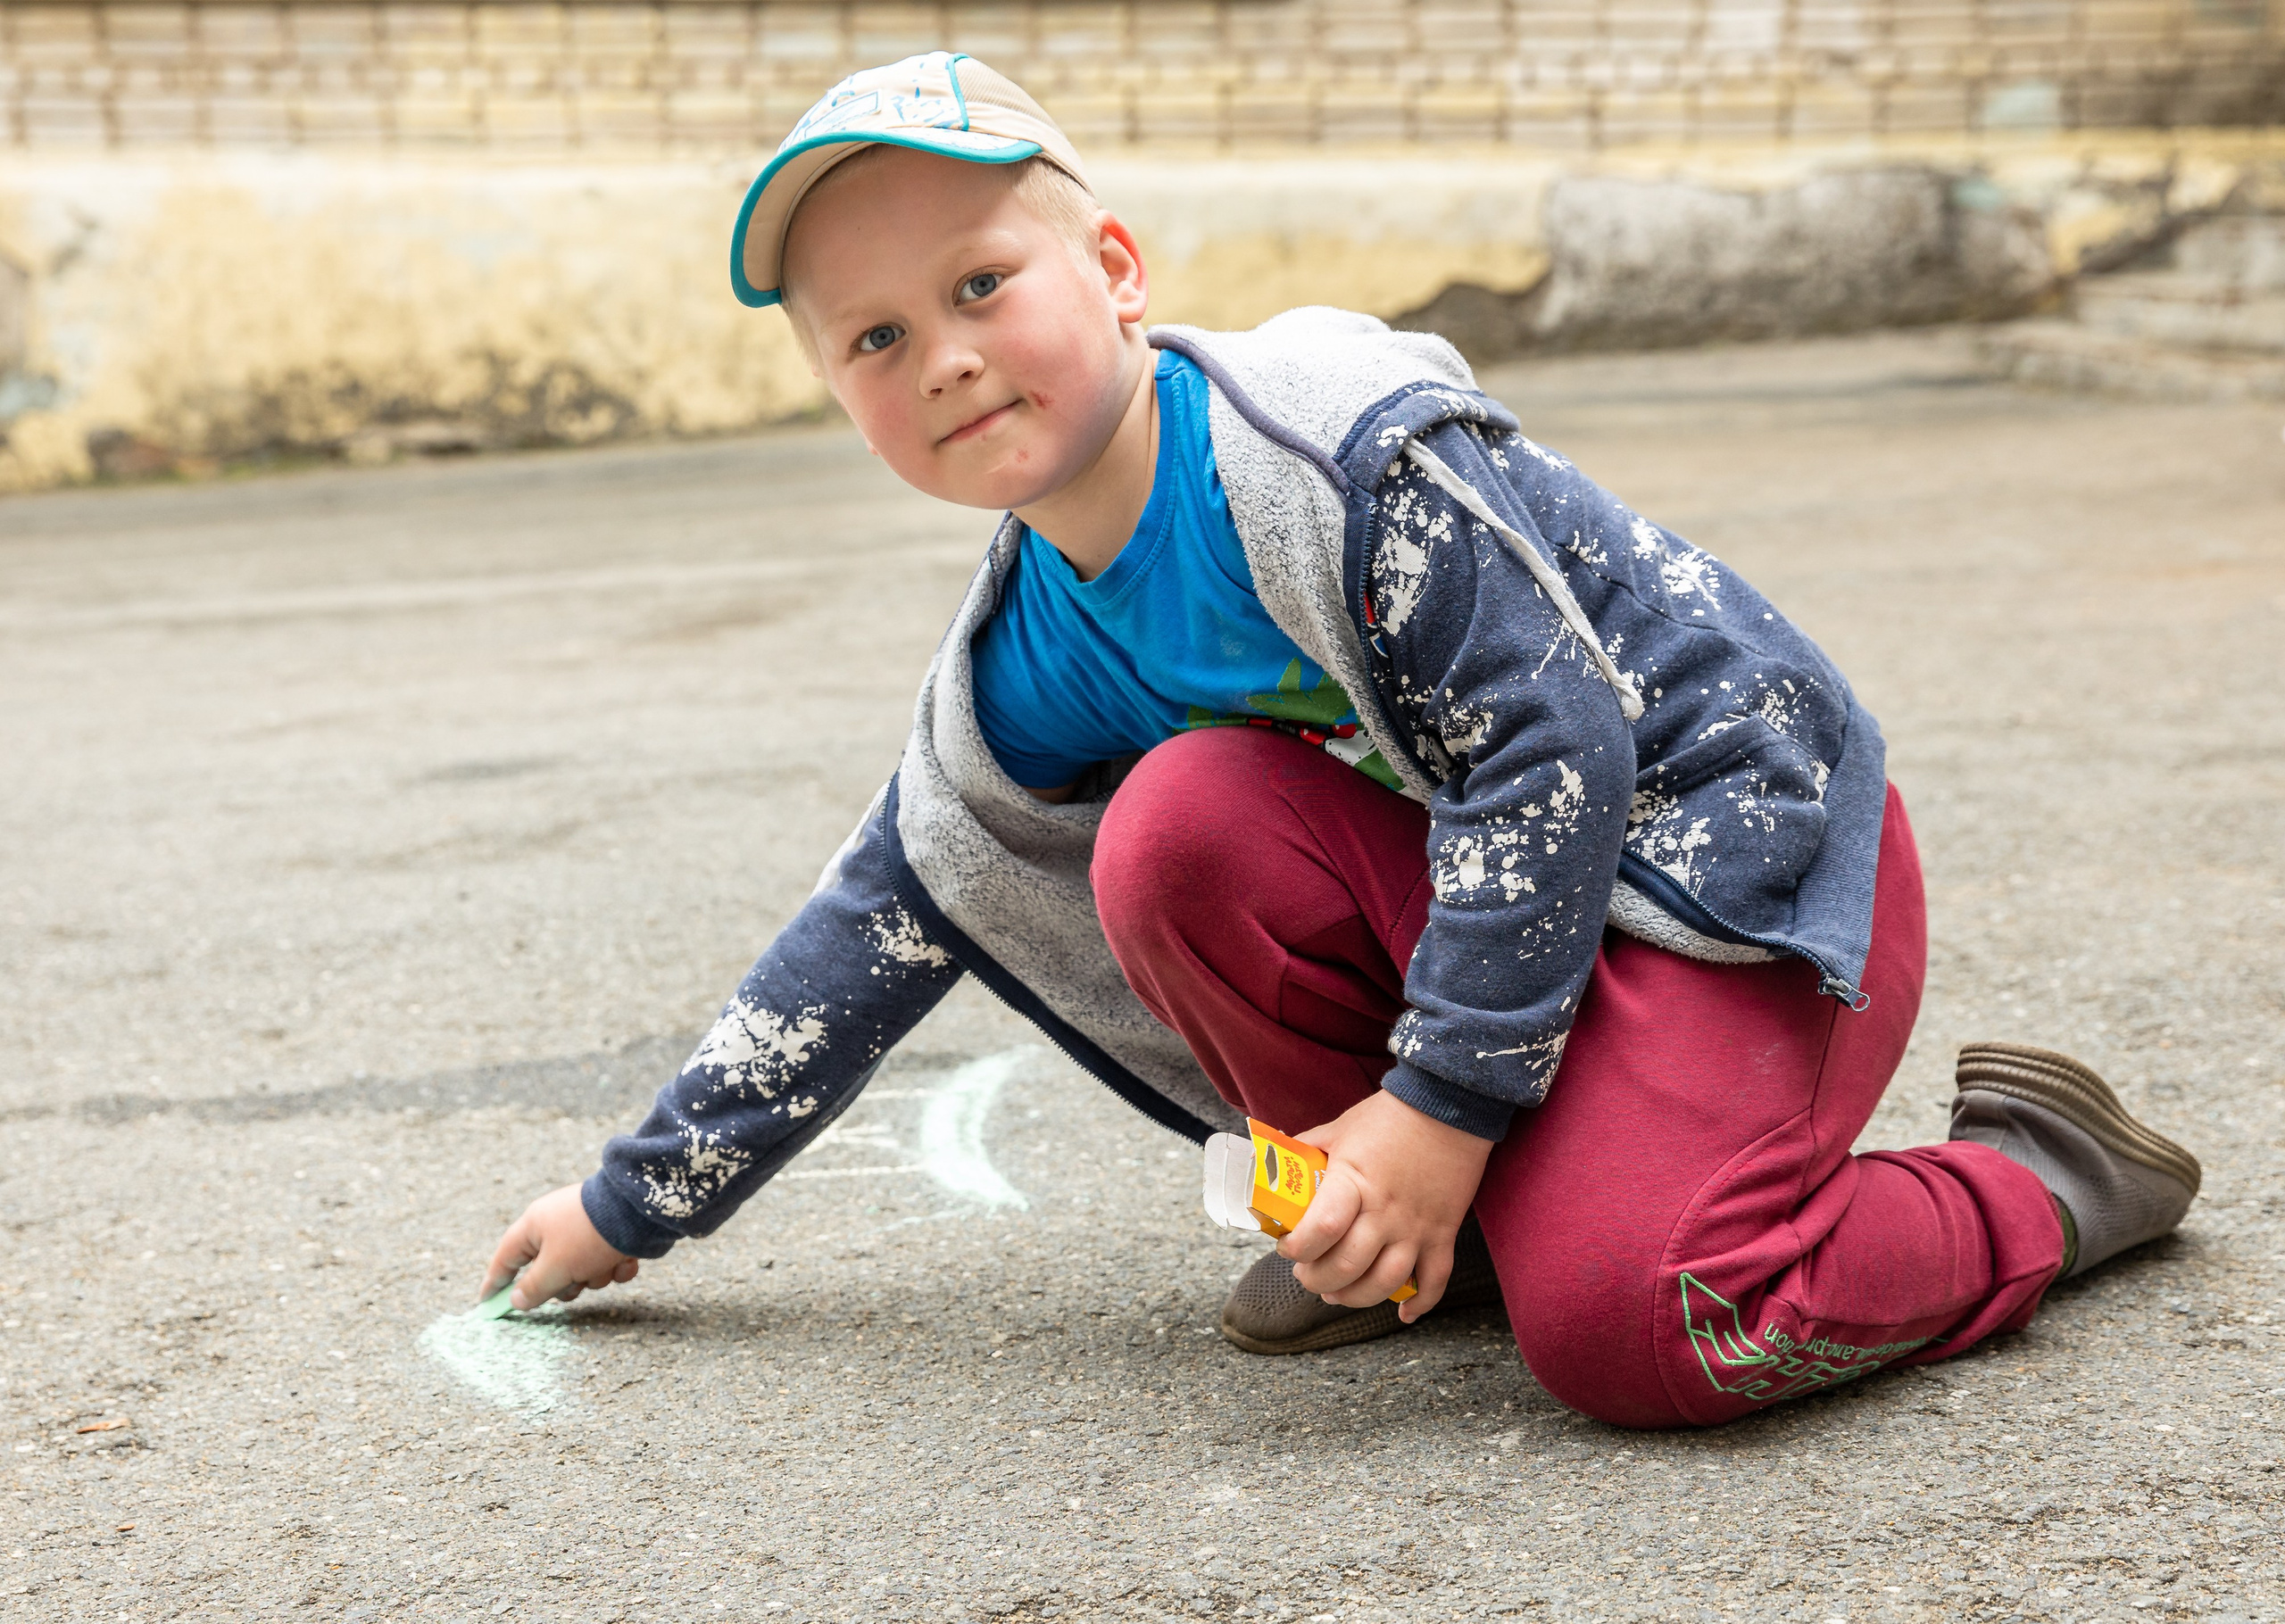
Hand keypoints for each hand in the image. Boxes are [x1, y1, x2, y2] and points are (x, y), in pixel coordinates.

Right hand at [481, 1183, 637, 1309]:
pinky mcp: (613, 1234)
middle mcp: (558, 1226)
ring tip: (606, 1262)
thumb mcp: (556, 1267)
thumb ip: (534, 1288)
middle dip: (566, 1283)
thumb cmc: (588, 1236)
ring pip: (582, 1271)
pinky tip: (625, 1260)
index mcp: (535, 1226)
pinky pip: (606, 1262)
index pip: (506, 1258)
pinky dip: (616, 1266)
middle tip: (575, 1280)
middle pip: (549, 1272)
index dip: (496, 1282)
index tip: (486, 1302)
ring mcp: (586, 1230)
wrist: (641, 1210)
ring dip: (595, 1275)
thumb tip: (516, 1300)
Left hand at [1279, 1090, 1492, 1322]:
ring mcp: (1416, 1227)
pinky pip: (1435, 1280)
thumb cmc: (1390, 1116)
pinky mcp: (1443, 1233)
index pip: (1322, 1229)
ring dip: (1356, 1297)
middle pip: (1348, 1266)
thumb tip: (1272, 1162)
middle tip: (1306, 1276)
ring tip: (1336, 1293)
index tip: (1286, 1248)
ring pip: (1386, 1282)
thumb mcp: (1339, 1128)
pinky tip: (1404, 1315)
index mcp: (1354, 1183)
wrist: (1450, 1105)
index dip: (1297, 1247)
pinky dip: (1421, 1304)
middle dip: (1318, 1279)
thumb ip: (1308, 1149)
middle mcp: (1385, 1212)